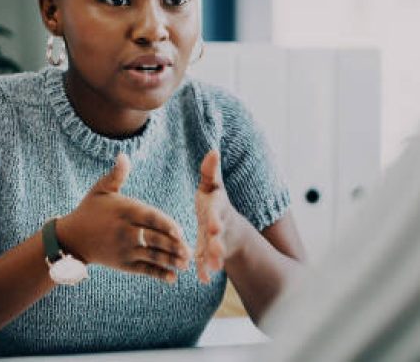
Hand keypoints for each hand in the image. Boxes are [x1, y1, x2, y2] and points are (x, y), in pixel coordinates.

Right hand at [56, 154, 192, 282]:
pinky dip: (158, 274)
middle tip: (189, 250)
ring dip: (169, 261)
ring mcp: (123, 249)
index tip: (179, 230)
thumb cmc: (90, 210)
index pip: (148, 218)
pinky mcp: (122, 264)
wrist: (72, 238)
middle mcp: (124, 231)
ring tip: (185, 264)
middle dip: (172, 245)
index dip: (165, 224)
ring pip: (150, 255)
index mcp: (124, 211)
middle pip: (153, 238)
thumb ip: (116, 174)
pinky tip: (172, 277)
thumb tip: (123, 155)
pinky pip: (142, 269)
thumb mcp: (101, 190)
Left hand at [195, 150, 240, 283]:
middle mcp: (220, 225)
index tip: (213, 227)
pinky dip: (206, 269)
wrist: (225, 224)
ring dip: (215, 259)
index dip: (216, 219)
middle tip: (218, 251)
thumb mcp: (212, 186)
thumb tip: (212, 150)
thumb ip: (211, 171)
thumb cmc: (213, 201)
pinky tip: (202, 278)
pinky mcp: (210, 253)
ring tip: (214, 268)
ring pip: (216, 251)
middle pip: (219, 234)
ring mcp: (216, 241)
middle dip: (218, 243)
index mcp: (217, 207)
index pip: (217, 212)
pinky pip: (207, 262)